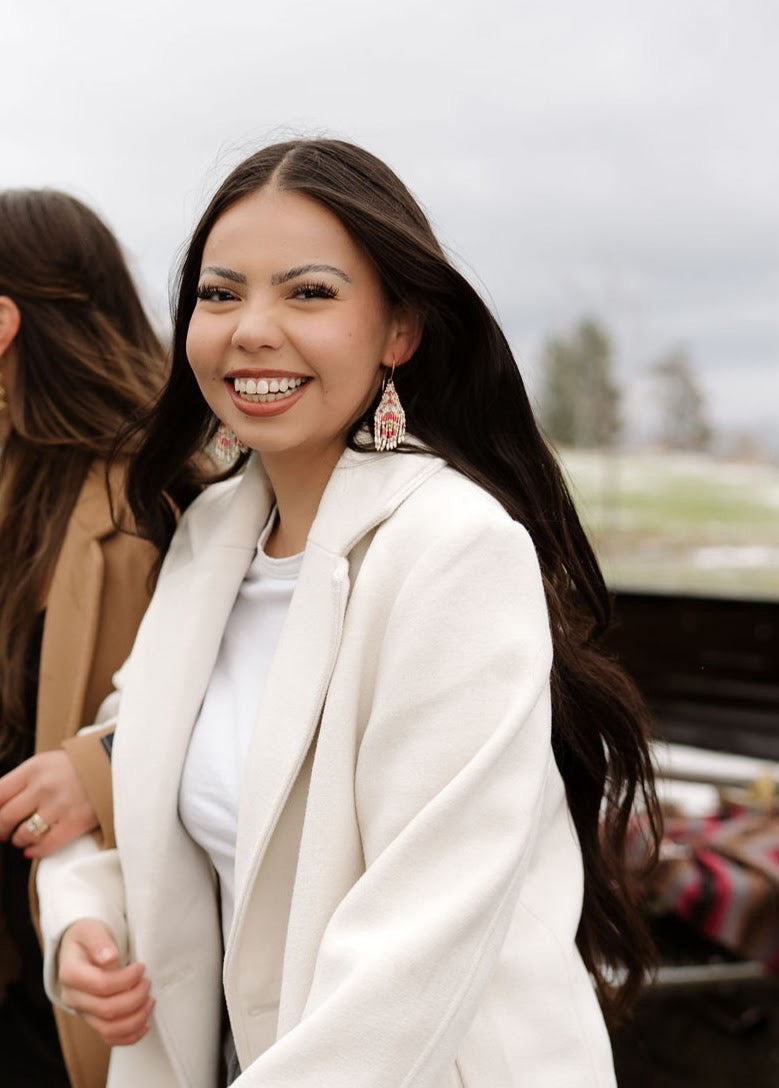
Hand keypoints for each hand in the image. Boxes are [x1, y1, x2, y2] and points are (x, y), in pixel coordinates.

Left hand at [0, 750, 97, 857]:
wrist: (115, 766)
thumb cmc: (76, 767)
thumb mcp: (45, 764)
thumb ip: (21, 783)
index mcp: (33, 768)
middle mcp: (43, 786)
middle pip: (5, 818)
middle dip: (1, 830)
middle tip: (5, 832)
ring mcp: (59, 806)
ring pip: (22, 835)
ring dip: (19, 840)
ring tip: (24, 837)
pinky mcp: (75, 823)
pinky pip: (45, 846)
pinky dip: (35, 851)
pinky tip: (34, 848)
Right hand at [59, 919, 153, 1045]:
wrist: (80, 947)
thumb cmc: (87, 937)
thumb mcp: (91, 930)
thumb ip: (99, 941)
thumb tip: (110, 958)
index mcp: (70, 974)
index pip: (101, 985)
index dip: (126, 979)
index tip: (141, 967)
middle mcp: (73, 997)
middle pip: (106, 1009)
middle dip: (134, 998)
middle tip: (148, 983)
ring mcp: (82, 1011)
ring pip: (108, 1029)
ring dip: (135, 1019)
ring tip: (150, 1002)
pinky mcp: (92, 1020)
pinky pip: (109, 1037)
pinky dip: (129, 1035)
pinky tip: (144, 1024)